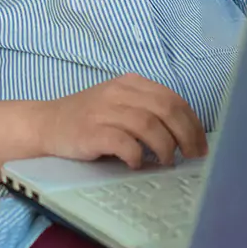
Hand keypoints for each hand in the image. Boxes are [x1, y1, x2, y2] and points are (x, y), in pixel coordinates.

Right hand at [34, 73, 207, 168]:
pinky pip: (123, 142)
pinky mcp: (91, 131)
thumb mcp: (119, 105)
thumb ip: (147, 112)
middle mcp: (118, 92)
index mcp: (130, 83)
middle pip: (165, 109)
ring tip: (166, 162)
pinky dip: (136, 155)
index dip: (192, 123)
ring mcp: (103, 110)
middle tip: (192, 157)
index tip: (201, 145)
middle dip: (185, 135)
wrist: (45, 124)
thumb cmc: (88, 120)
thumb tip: (186, 138)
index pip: (173, 99)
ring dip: (165, 146)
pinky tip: (137, 163)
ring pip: (149, 124)